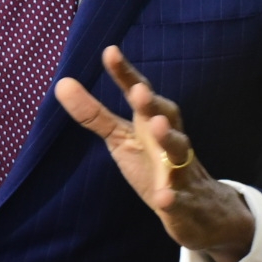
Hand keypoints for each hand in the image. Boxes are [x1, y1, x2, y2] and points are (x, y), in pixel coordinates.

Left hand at [56, 46, 253, 261]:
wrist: (200, 209)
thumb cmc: (153, 163)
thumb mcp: (121, 137)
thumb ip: (94, 114)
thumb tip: (61, 83)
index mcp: (150, 123)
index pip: (139, 94)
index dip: (126, 74)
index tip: (110, 52)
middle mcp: (169, 141)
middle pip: (166, 117)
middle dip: (153, 104)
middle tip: (139, 91)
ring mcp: (181, 171)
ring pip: (179, 152)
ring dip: (169, 138)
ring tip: (155, 126)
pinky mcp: (186, 203)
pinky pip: (181, 200)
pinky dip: (173, 198)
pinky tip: (163, 197)